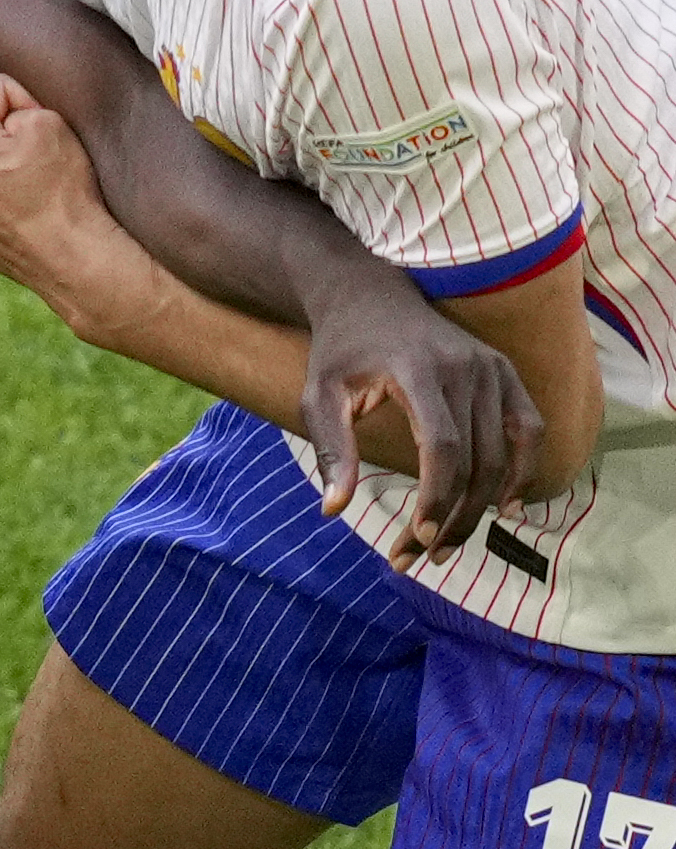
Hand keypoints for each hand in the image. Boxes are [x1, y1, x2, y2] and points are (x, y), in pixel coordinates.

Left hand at [0, 74, 174, 344]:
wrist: (75, 259)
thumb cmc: (62, 188)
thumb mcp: (47, 121)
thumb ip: (17, 102)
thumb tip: (5, 111)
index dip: (28, 105)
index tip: (43, 135)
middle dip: (10, 138)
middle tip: (41, 164)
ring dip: (4, 169)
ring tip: (35, 190)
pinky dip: (6, 203)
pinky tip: (29, 214)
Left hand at [300, 273, 541, 565]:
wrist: (369, 293)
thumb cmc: (340, 350)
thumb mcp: (319, 393)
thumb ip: (331, 448)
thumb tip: (333, 510)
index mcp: (419, 369)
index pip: (443, 447)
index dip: (437, 497)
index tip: (418, 537)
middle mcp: (466, 367)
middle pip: (476, 461)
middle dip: (454, 517)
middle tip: (423, 555)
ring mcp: (492, 368)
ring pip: (503, 455)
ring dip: (482, 507)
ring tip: (450, 542)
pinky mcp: (506, 372)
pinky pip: (530, 430)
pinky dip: (523, 471)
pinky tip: (504, 507)